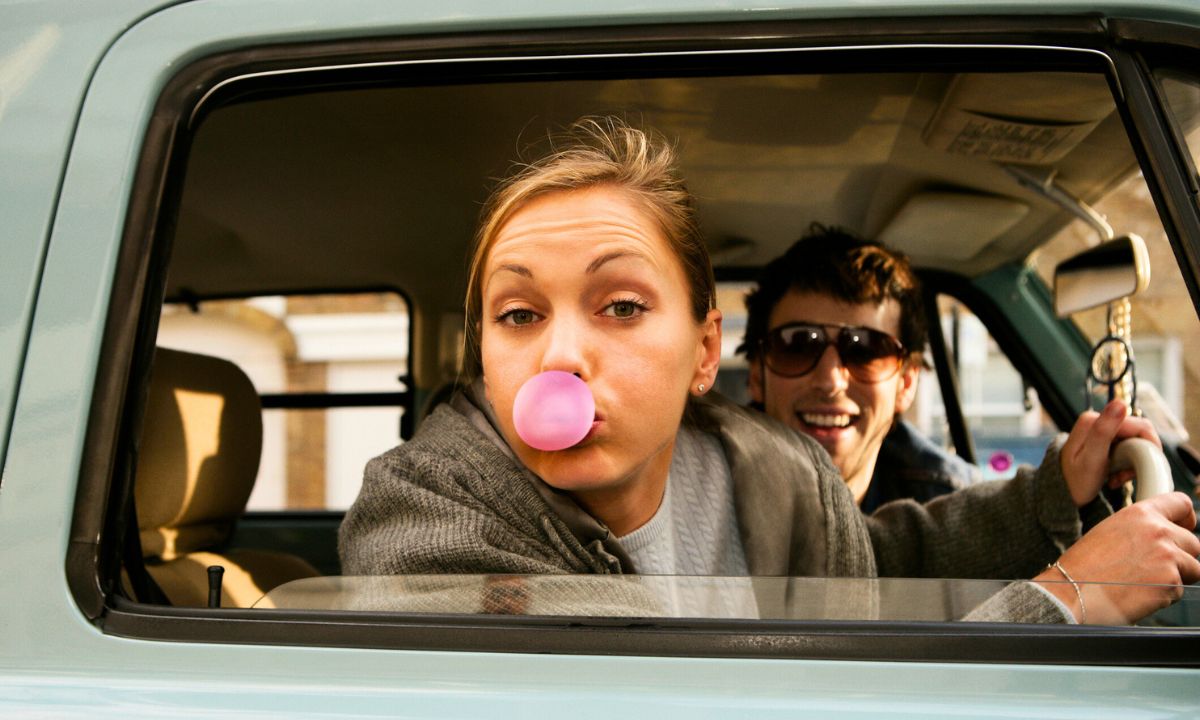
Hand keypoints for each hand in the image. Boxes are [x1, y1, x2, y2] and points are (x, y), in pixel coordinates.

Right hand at [1033, 492, 1199, 623]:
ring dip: (1176, 577)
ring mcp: (1168, 556)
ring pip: (1193, 568)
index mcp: (1140, 514)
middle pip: (1193, 543)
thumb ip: (1140, 530)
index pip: (1182, 503)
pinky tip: (1140, 594)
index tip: (1185, 529)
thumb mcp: (1110, 532)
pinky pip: (1179, 590)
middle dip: (1181, 557)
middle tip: (1156, 568)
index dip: (1187, 519)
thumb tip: (1162, 538)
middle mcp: (1158, 531)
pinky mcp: (1171, 582)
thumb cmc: (1084, 566)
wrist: (1073, 591)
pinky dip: (1164, 596)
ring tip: (1146, 582)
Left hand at [1060, 399, 1159, 506]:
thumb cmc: (1073, 480)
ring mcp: (1101, 431)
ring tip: (1117, 479)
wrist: (1060, 494)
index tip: (1141, 468)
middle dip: (1139, 456)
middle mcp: (1097, 421)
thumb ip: (1104, 431)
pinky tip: (1113, 478)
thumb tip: (1120, 402)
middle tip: (1125, 477)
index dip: (1148, 447)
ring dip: (1132, 463)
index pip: (1141, 426)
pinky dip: (1126, 466)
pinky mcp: (1104, 441)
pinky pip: (1128, 450)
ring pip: (1135, 443)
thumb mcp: (1091, 458)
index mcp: (1093, 420)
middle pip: (1139, 434)